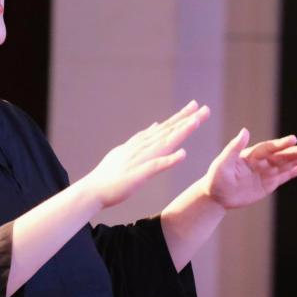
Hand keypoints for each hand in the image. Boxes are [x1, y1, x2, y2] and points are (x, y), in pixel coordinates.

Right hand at [82, 101, 210, 208]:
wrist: (92, 189)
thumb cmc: (110, 174)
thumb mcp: (128, 151)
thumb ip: (142, 139)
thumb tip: (156, 125)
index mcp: (141, 144)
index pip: (164, 128)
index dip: (180, 117)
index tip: (195, 107)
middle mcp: (141, 148)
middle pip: (168, 131)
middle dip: (186, 119)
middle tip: (204, 108)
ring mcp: (140, 160)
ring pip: (164, 143)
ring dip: (180, 132)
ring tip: (196, 122)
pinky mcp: (138, 174)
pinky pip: (156, 166)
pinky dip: (169, 159)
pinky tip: (182, 154)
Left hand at [201, 129, 296, 209]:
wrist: (216, 196)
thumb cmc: (216, 178)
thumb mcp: (221, 163)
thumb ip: (233, 148)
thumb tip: (245, 131)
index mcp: (251, 154)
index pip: (269, 148)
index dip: (281, 144)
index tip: (294, 139)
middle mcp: (262, 161)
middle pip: (284, 155)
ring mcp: (267, 171)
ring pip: (288, 163)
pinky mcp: (270, 183)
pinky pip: (286, 175)